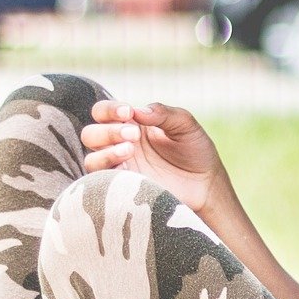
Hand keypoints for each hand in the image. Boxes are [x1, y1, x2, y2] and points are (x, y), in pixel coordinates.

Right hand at [80, 100, 225, 213]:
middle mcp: (120, 145)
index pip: (103, 112)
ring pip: (92, 159)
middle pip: (90, 134)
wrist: (207, 186)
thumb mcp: (185, 126)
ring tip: (129, 150)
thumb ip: (163, 113)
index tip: (128, 112)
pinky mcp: (124, 189)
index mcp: (131, 125)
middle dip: (108, 131)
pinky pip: (101, 183)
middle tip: (133, 134)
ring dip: (106, 152)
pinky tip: (127, 169)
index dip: (109, 110)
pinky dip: (108, 173)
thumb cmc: (196, 152)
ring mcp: (120, 169)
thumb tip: (137, 110)